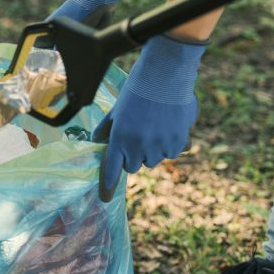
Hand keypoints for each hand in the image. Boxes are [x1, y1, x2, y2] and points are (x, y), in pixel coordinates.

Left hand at [93, 35, 206, 199]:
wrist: (165, 76)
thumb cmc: (137, 89)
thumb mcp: (116, 109)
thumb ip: (106, 129)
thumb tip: (95, 143)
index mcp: (119, 139)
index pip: (112, 169)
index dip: (108, 184)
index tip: (105, 197)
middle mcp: (138, 147)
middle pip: (134, 166)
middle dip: (134, 155)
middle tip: (138, 135)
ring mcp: (159, 147)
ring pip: (154, 160)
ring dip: (153, 149)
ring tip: (155, 124)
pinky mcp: (178, 144)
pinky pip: (172, 152)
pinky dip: (171, 143)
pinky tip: (170, 124)